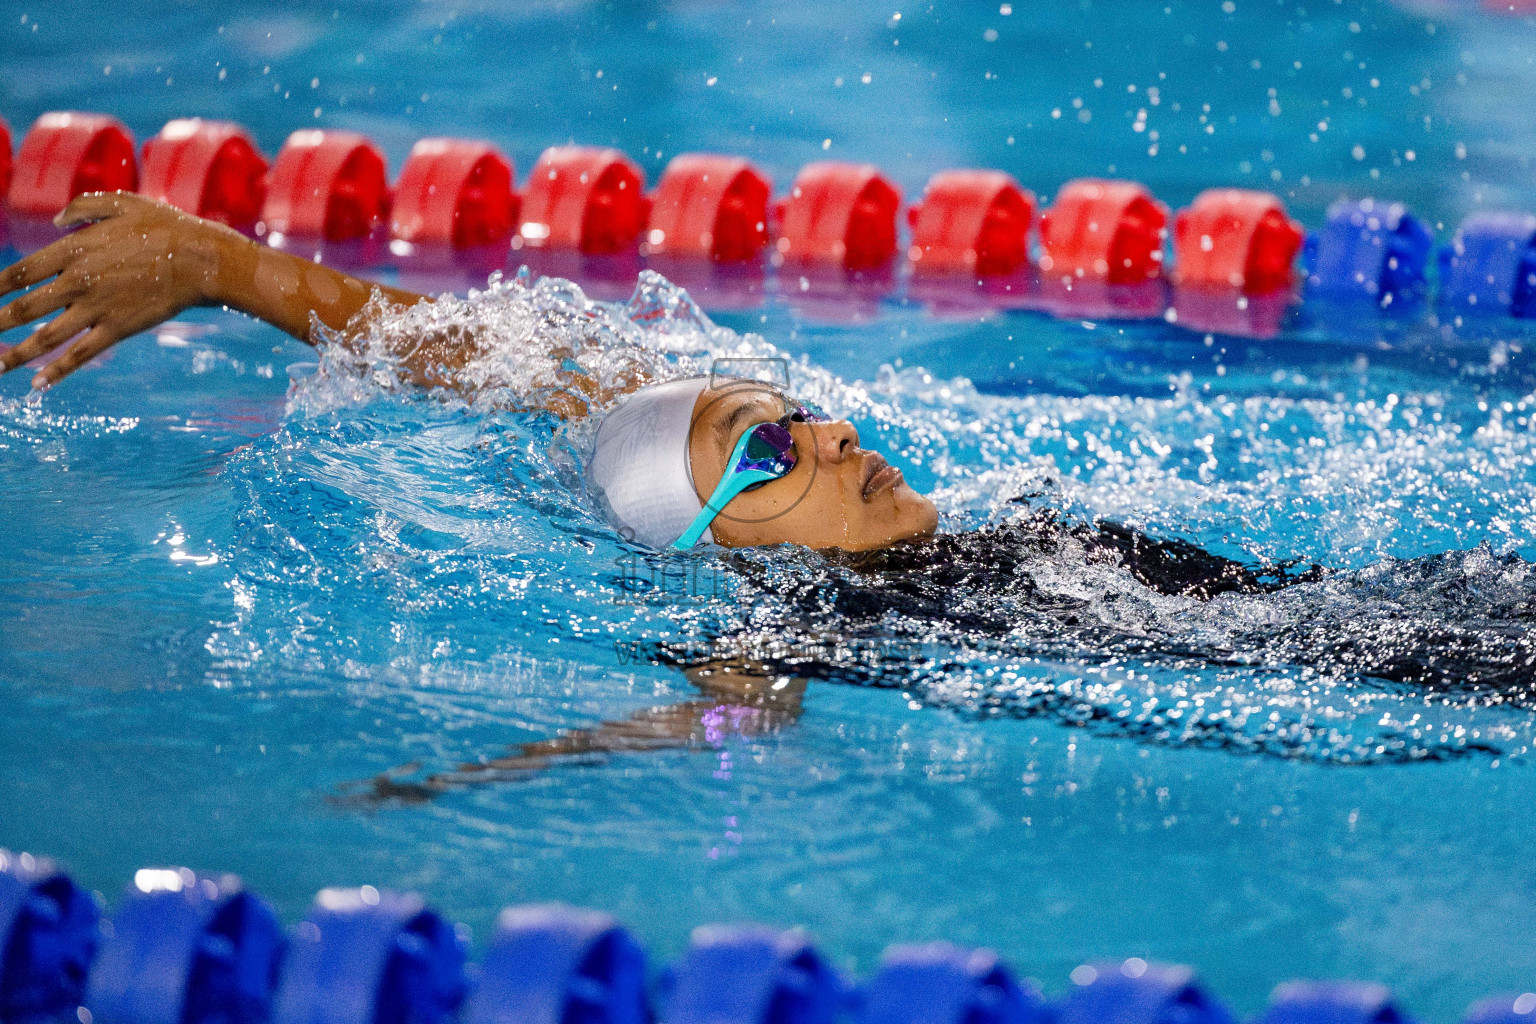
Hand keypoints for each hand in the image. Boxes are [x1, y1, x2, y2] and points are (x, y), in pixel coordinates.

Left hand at [0, 192, 246, 388]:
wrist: (201, 260)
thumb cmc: (165, 226)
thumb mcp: (121, 203)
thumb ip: (82, 208)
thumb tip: (56, 222)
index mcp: (73, 250)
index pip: (19, 273)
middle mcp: (77, 282)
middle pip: (22, 309)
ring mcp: (96, 308)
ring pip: (44, 338)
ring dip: (15, 355)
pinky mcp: (118, 329)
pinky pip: (81, 355)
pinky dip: (57, 371)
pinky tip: (38, 385)